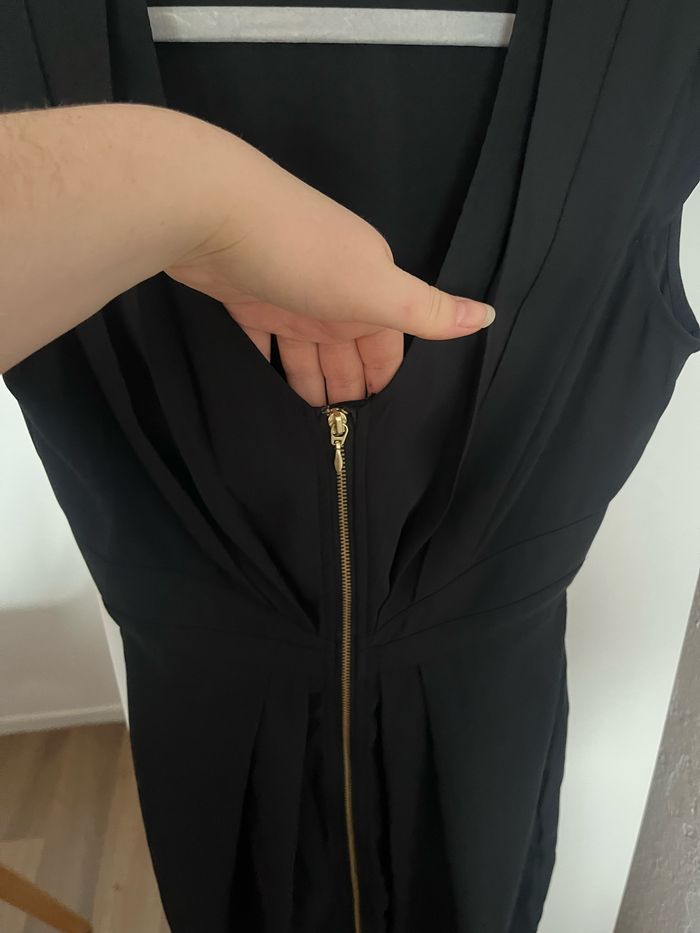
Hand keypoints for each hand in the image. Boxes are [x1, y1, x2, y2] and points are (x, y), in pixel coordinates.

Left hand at [165, 133, 494, 405]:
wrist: (211, 212)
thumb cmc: (302, 253)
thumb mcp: (375, 287)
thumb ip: (427, 310)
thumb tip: (489, 316)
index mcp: (369, 285)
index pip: (387, 344)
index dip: (386, 380)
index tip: (383, 424)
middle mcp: (334, 291)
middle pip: (348, 352)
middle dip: (351, 389)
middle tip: (346, 437)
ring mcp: (289, 295)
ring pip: (309, 352)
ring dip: (313, 386)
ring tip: (314, 429)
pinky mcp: (248, 300)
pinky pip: (267, 344)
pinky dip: (274, 367)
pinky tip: (273, 394)